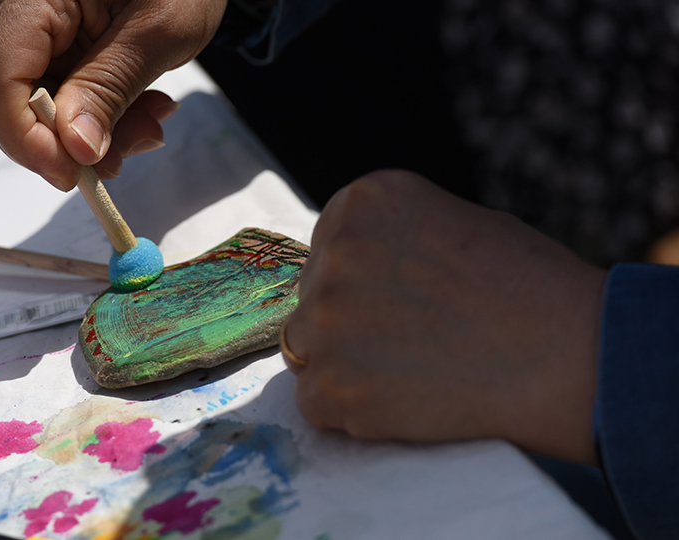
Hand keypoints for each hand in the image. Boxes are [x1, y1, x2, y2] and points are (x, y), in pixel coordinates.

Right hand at [0, 0, 227, 189]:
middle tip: (117, 160)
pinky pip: (60, 93)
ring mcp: (35, 27)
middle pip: (2, 97)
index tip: (72, 174)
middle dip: (58, 143)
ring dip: (88, 135)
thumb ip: (111, 87)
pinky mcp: (57, 41)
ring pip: (32, 106)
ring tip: (148, 127)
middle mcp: (18, 8)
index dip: (27, 139)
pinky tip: (144, 111)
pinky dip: (99, 115)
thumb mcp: (160, 28)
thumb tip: (75, 151)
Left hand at [283, 170, 606, 463]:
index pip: (328, 247)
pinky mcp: (330, 382)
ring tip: (407, 373)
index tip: (399, 302)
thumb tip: (354, 271)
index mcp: (363, 201)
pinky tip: (400, 402)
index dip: (361, 282)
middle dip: (350, 322)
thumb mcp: (455, 222)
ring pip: (304, 348)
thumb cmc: (531, 287)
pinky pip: (313, 401)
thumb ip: (392, 240)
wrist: (567, 355)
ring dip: (342, 363)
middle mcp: (334, 251)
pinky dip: (347, 410)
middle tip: (410, 343)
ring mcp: (325, 318)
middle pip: (313, 297)